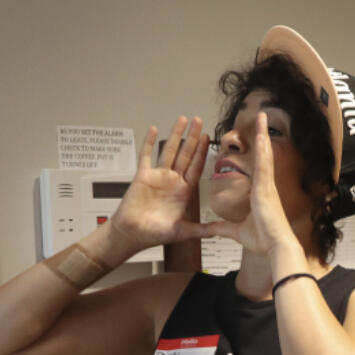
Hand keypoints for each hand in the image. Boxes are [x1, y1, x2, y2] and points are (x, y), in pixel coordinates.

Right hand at [110, 117, 210, 249]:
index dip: (202, 152)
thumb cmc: (155, 234)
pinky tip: (153, 129)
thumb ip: (203, 230)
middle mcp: (172, 181)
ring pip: (168, 151)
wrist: (133, 234)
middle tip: (199, 121)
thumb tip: (222, 231)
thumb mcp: (184, 231)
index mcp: (184, 191)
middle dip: (192, 137)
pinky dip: (148, 142)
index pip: (196, 167)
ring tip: (182, 119)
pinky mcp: (142, 176)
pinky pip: (146, 155)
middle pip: (185, 154)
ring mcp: (158, 176)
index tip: (208, 137)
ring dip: (176, 135)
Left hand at [207, 112, 297, 256]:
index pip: (258, 167)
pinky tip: (261, 133)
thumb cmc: (263, 240)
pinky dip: (263, 147)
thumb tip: (208, 229)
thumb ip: (221, 227)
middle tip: (261, 119)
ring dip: (263, 134)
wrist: (275, 247)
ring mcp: (266, 185)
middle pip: (263, 155)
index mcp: (261, 194)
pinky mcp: (265, 187)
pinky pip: (263, 162)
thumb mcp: (236, 232)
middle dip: (261, 136)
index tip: (256, 139)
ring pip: (264, 153)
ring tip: (261, 116)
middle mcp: (265, 186)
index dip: (258, 151)